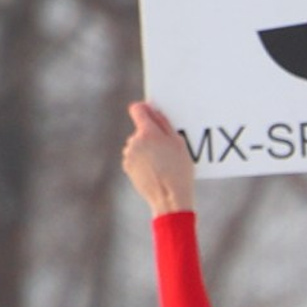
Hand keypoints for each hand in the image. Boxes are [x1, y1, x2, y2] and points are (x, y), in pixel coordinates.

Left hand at [122, 101, 196, 215]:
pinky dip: (142, 160)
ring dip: (146, 149)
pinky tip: (155, 170)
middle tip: (166, 149)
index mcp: (148, 132)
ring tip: (161, 163)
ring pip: (137, 144)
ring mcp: (129, 155)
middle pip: (140, 130)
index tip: (151, 114)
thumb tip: (152, 108)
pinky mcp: (127, 167)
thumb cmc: (179, 170)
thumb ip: (163, 122)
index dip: (144, 109)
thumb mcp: (178, 143)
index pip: (137, 109)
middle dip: (150, 135)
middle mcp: (134, 141)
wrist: (169, 198)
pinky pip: (134, 157)